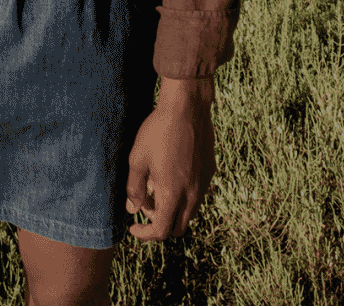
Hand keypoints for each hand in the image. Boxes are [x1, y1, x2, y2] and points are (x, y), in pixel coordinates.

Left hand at [124, 85, 215, 241]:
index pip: (161, 231)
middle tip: (145, 205)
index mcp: (172, 194)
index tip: (133, 227)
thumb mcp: (138, 159)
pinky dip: (183, 196)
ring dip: (172, 210)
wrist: (186, 109)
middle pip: (177, 227)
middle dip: (159, 223)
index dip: (145, 234)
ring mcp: (203, 184)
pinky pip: (196, 196)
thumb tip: (133, 210)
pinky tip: (171, 174)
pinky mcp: (209, 172)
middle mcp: (191, 195)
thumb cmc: (157, 132)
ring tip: (156, 187)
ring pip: (189, 213)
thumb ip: (134, 188)